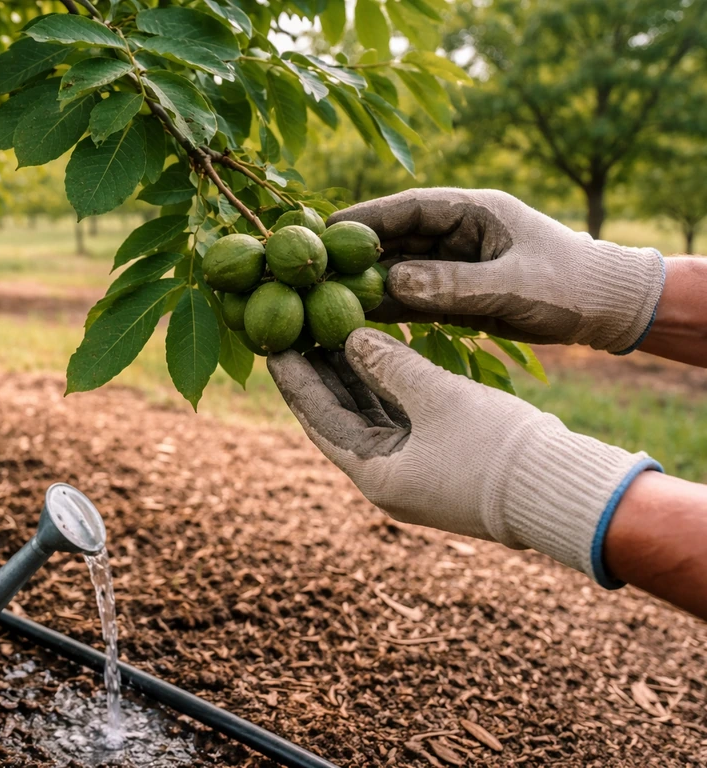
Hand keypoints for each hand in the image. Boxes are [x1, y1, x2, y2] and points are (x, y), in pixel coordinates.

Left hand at [268, 328, 660, 585]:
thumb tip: (350, 337)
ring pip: (370, 413)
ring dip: (351, 375)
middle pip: (339, 416)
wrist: (564, 488)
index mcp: (375, 476)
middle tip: (295, 328)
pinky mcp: (439, 457)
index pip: (320, 420)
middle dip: (319, 372)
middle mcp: (386, 478)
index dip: (296, 380)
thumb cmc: (496, 447)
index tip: (274, 343)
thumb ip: (389, 364)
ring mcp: (413, 469)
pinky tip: (375, 348)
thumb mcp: (437, 397)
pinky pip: (399, 414)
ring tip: (328, 329)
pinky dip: (385, 383)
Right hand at [331, 188, 664, 352]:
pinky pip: (412, 297)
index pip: (408, 209)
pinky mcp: (456, 293)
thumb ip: (453, 284)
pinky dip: (386, 306)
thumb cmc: (569, 285)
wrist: (606, 309)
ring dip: (365, 283)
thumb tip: (391, 282)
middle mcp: (457, 233)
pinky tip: (355, 319)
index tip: (324, 230)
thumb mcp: (512, 284)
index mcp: (473, 211)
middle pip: (394, 239)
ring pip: (398, 270)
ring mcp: (454, 264)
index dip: (364, 218)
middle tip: (310, 268)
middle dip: (354, 254)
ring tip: (322, 298)